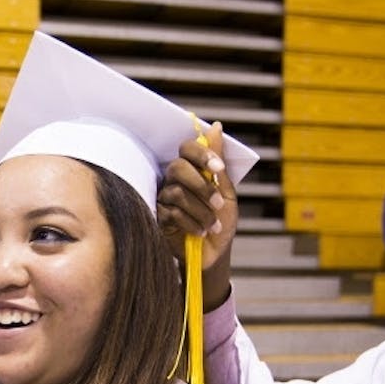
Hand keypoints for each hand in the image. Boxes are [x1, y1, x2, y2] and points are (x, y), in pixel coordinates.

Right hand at [157, 122, 236, 308]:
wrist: (214, 255)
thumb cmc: (221, 224)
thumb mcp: (227, 194)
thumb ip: (219, 164)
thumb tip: (216, 128)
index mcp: (192, 171)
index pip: (187, 149)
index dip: (202, 153)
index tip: (218, 168)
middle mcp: (174, 181)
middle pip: (178, 167)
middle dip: (203, 186)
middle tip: (219, 204)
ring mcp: (163, 198)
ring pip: (177, 192)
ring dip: (201, 210)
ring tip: (213, 225)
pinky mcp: (157, 217)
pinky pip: (171, 212)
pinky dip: (191, 222)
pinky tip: (200, 231)